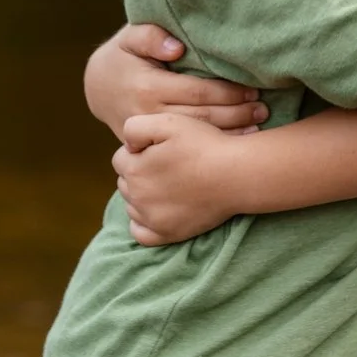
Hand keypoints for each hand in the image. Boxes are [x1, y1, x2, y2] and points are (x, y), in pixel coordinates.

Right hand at [83, 23, 268, 137]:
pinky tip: (235, 144)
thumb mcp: (129, 37)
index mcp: (148, 86)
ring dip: (230, 132)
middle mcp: (149, 114)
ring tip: (258, 125)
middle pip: (202, 118)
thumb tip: (177, 48)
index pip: (198, 92)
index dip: (228, 92)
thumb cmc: (122, 57)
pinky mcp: (150, 147)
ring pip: (196, 137)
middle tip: (263, 109)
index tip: (253, 89)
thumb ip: (150, 36)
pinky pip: (184, 148)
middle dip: (236, 114)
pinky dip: (212, 146)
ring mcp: (149, 135)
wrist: (96, 88)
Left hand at [113, 113, 246, 245]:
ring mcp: (151, 218)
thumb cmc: (204, 145)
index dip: (139, 151)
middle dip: (139, 173)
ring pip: (133, 205)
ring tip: (170, 184)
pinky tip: (159, 209)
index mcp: (133, 169)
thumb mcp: (168, 122)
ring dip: (143, 195)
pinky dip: (144, 222)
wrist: (236, 174)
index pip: (120, 159)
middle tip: (168, 165)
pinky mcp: (167, 234)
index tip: (161, 149)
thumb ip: (135, 128)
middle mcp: (137, 196)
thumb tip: (127, 147)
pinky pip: (141, 232)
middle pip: (126, 182)